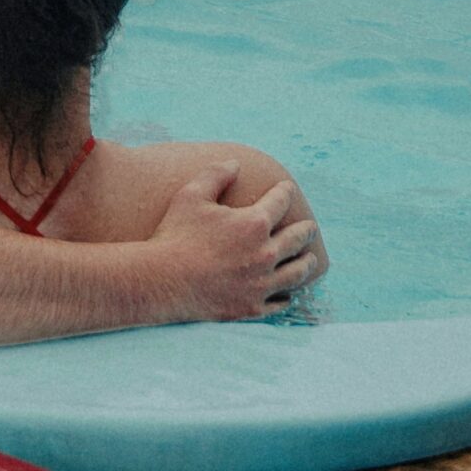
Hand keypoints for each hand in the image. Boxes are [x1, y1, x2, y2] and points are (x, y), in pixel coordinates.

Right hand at [150, 163, 326, 321]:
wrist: (160, 282)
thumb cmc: (174, 235)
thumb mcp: (191, 196)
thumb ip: (216, 175)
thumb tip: (235, 163)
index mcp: (254, 223)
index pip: (281, 202)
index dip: (285, 192)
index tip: (287, 189)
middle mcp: (265, 254)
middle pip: (298, 239)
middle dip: (307, 230)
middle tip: (310, 228)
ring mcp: (260, 284)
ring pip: (297, 273)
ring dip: (307, 263)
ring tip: (310, 259)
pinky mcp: (252, 307)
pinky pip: (280, 302)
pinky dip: (287, 295)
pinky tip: (287, 292)